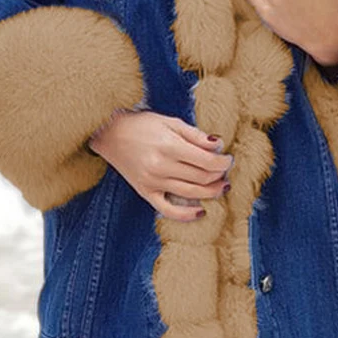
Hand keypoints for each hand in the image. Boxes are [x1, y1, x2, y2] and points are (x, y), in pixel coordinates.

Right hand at [88, 111, 234, 221]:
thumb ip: (195, 135)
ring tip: (222, 186)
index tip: (228, 159)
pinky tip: (200, 211)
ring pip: (191, 193)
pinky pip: (168, 210)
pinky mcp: (145, 192)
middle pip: (202, 178)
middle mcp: (161, 167)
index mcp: (169, 146)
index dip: (223, 162)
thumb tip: (218, 145)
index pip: (207, 162)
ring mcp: (153, 182)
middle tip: (225, 170)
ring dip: (211, 192)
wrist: (109, 133)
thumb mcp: (170, 122)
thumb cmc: (141, 124)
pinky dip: (186, 215)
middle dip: (220, 175)